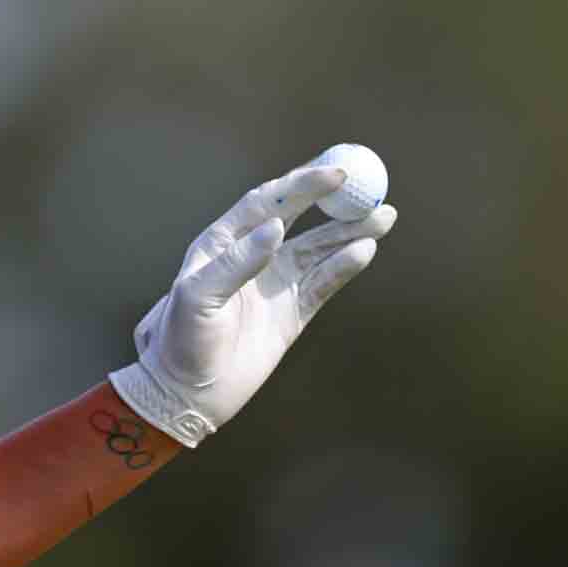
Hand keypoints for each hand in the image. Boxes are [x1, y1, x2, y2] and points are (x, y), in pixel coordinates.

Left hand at [107, 161, 397, 446]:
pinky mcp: (293, 311)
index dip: (301, 185)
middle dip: (335, 201)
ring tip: (385, 217)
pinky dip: (345, 266)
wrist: (188, 392)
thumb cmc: (182, 339)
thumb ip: (238, 261)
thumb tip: (276, 227)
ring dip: (352, 232)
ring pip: (321, 249)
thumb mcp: (200, 296)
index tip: (333, 174)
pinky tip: (365, 251)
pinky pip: (324, 283)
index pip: (269, 202)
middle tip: (366, 185)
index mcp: (225, 241)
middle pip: (301, 218)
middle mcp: (255, 255)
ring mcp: (276, 282)